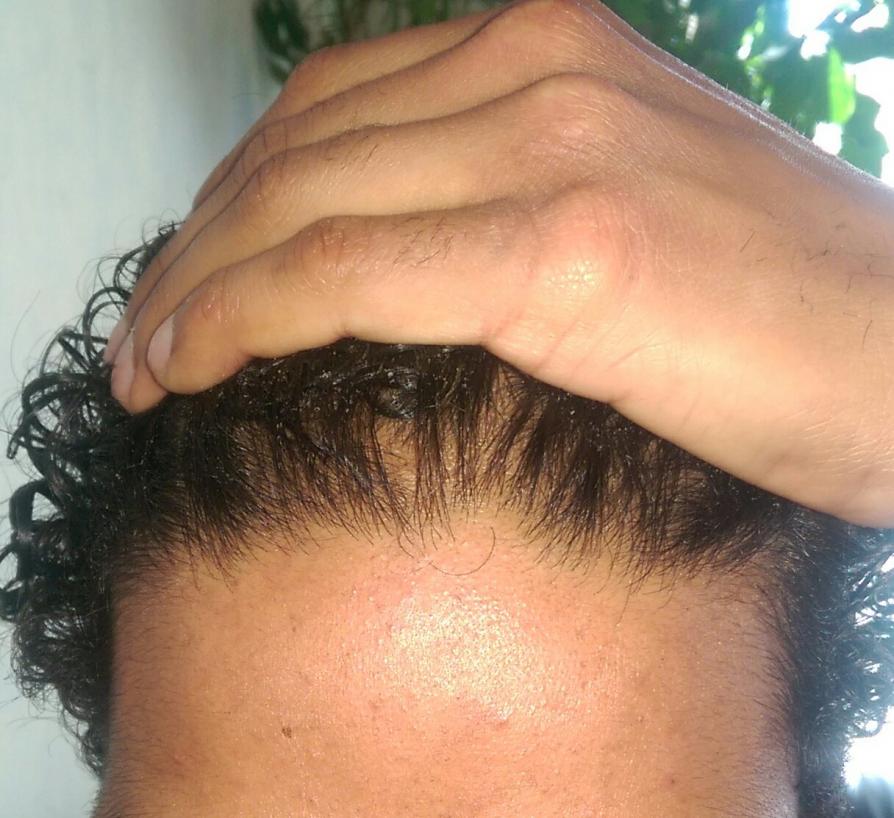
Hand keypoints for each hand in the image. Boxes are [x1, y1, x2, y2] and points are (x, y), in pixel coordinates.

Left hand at [105, 0, 893, 527]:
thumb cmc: (786, 309)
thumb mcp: (628, 212)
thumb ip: (507, 199)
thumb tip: (401, 250)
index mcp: (553, 52)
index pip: (335, 110)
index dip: (239, 196)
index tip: (192, 278)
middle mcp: (540, 68)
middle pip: (297, 150)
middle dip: (197, 245)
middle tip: (144, 330)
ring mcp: (550, 147)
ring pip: (300, 207)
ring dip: (198, 287)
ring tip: (147, 362)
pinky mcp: (560, 247)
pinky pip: (342, 274)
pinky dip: (245, 316)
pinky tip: (192, 363)